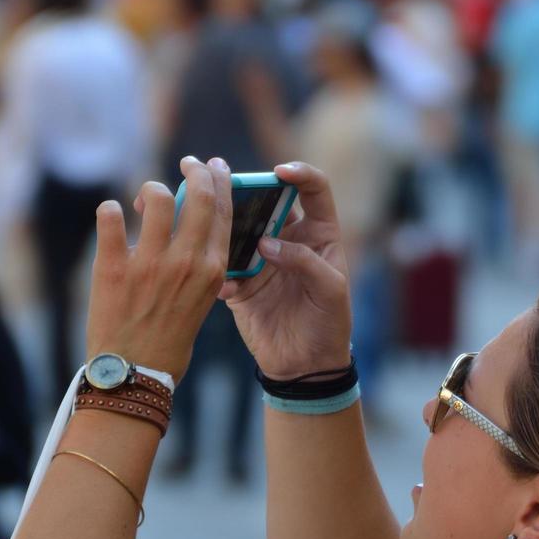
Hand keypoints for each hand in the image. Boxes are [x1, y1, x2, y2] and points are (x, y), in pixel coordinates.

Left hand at [84, 157, 232, 382]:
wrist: (133, 374)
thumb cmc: (169, 341)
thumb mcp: (201, 303)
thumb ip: (199, 266)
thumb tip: (188, 229)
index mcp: (212, 271)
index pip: (223, 211)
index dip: (218, 181)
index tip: (213, 167)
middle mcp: (185, 263)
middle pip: (198, 195)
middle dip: (193, 170)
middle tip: (185, 164)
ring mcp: (148, 264)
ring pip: (155, 196)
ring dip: (150, 190)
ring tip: (141, 202)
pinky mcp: (112, 267)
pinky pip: (110, 217)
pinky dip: (109, 211)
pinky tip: (112, 217)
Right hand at [219, 162, 351, 379]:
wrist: (306, 366)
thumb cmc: (329, 324)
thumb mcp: (331, 291)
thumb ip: (304, 261)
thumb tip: (265, 243)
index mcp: (318, 234)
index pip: (312, 189)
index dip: (298, 173)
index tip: (280, 172)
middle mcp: (287, 239)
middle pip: (265, 201)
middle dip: (246, 188)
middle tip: (224, 183)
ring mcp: (260, 259)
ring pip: (238, 228)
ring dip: (223, 222)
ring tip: (208, 217)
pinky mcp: (240, 283)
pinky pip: (222, 267)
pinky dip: (217, 269)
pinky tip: (224, 283)